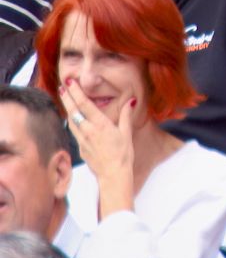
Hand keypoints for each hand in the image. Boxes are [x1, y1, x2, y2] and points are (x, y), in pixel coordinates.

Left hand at [60, 79, 134, 215]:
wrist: (113, 174)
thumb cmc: (123, 154)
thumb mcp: (126, 133)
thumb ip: (125, 116)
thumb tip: (131, 101)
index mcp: (100, 125)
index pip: (85, 105)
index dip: (76, 92)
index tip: (71, 82)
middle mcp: (88, 131)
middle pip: (74, 111)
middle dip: (67, 97)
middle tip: (63, 85)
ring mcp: (83, 140)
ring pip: (71, 121)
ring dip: (67, 108)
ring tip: (65, 98)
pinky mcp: (81, 148)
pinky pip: (74, 131)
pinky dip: (71, 121)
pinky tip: (72, 118)